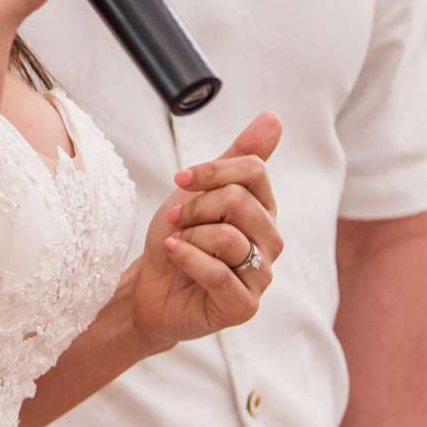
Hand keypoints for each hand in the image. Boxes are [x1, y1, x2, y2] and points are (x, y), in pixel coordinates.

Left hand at [123, 112, 281, 348]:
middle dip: (195, 207)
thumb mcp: (201, 190)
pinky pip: (218, 273)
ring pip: (228, 238)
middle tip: (177, 220)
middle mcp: (270, 242)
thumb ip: (237, 157)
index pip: (253, 170)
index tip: (180, 180)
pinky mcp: (243, 307)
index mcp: (264, 210)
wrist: (152, 286)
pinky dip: (187, 258)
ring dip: (189, 236)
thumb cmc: (179, 237)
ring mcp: (260, 276)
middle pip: (238, 201)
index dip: (211, 171)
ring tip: (178, 242)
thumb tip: (274, 118)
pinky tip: (174, 253)